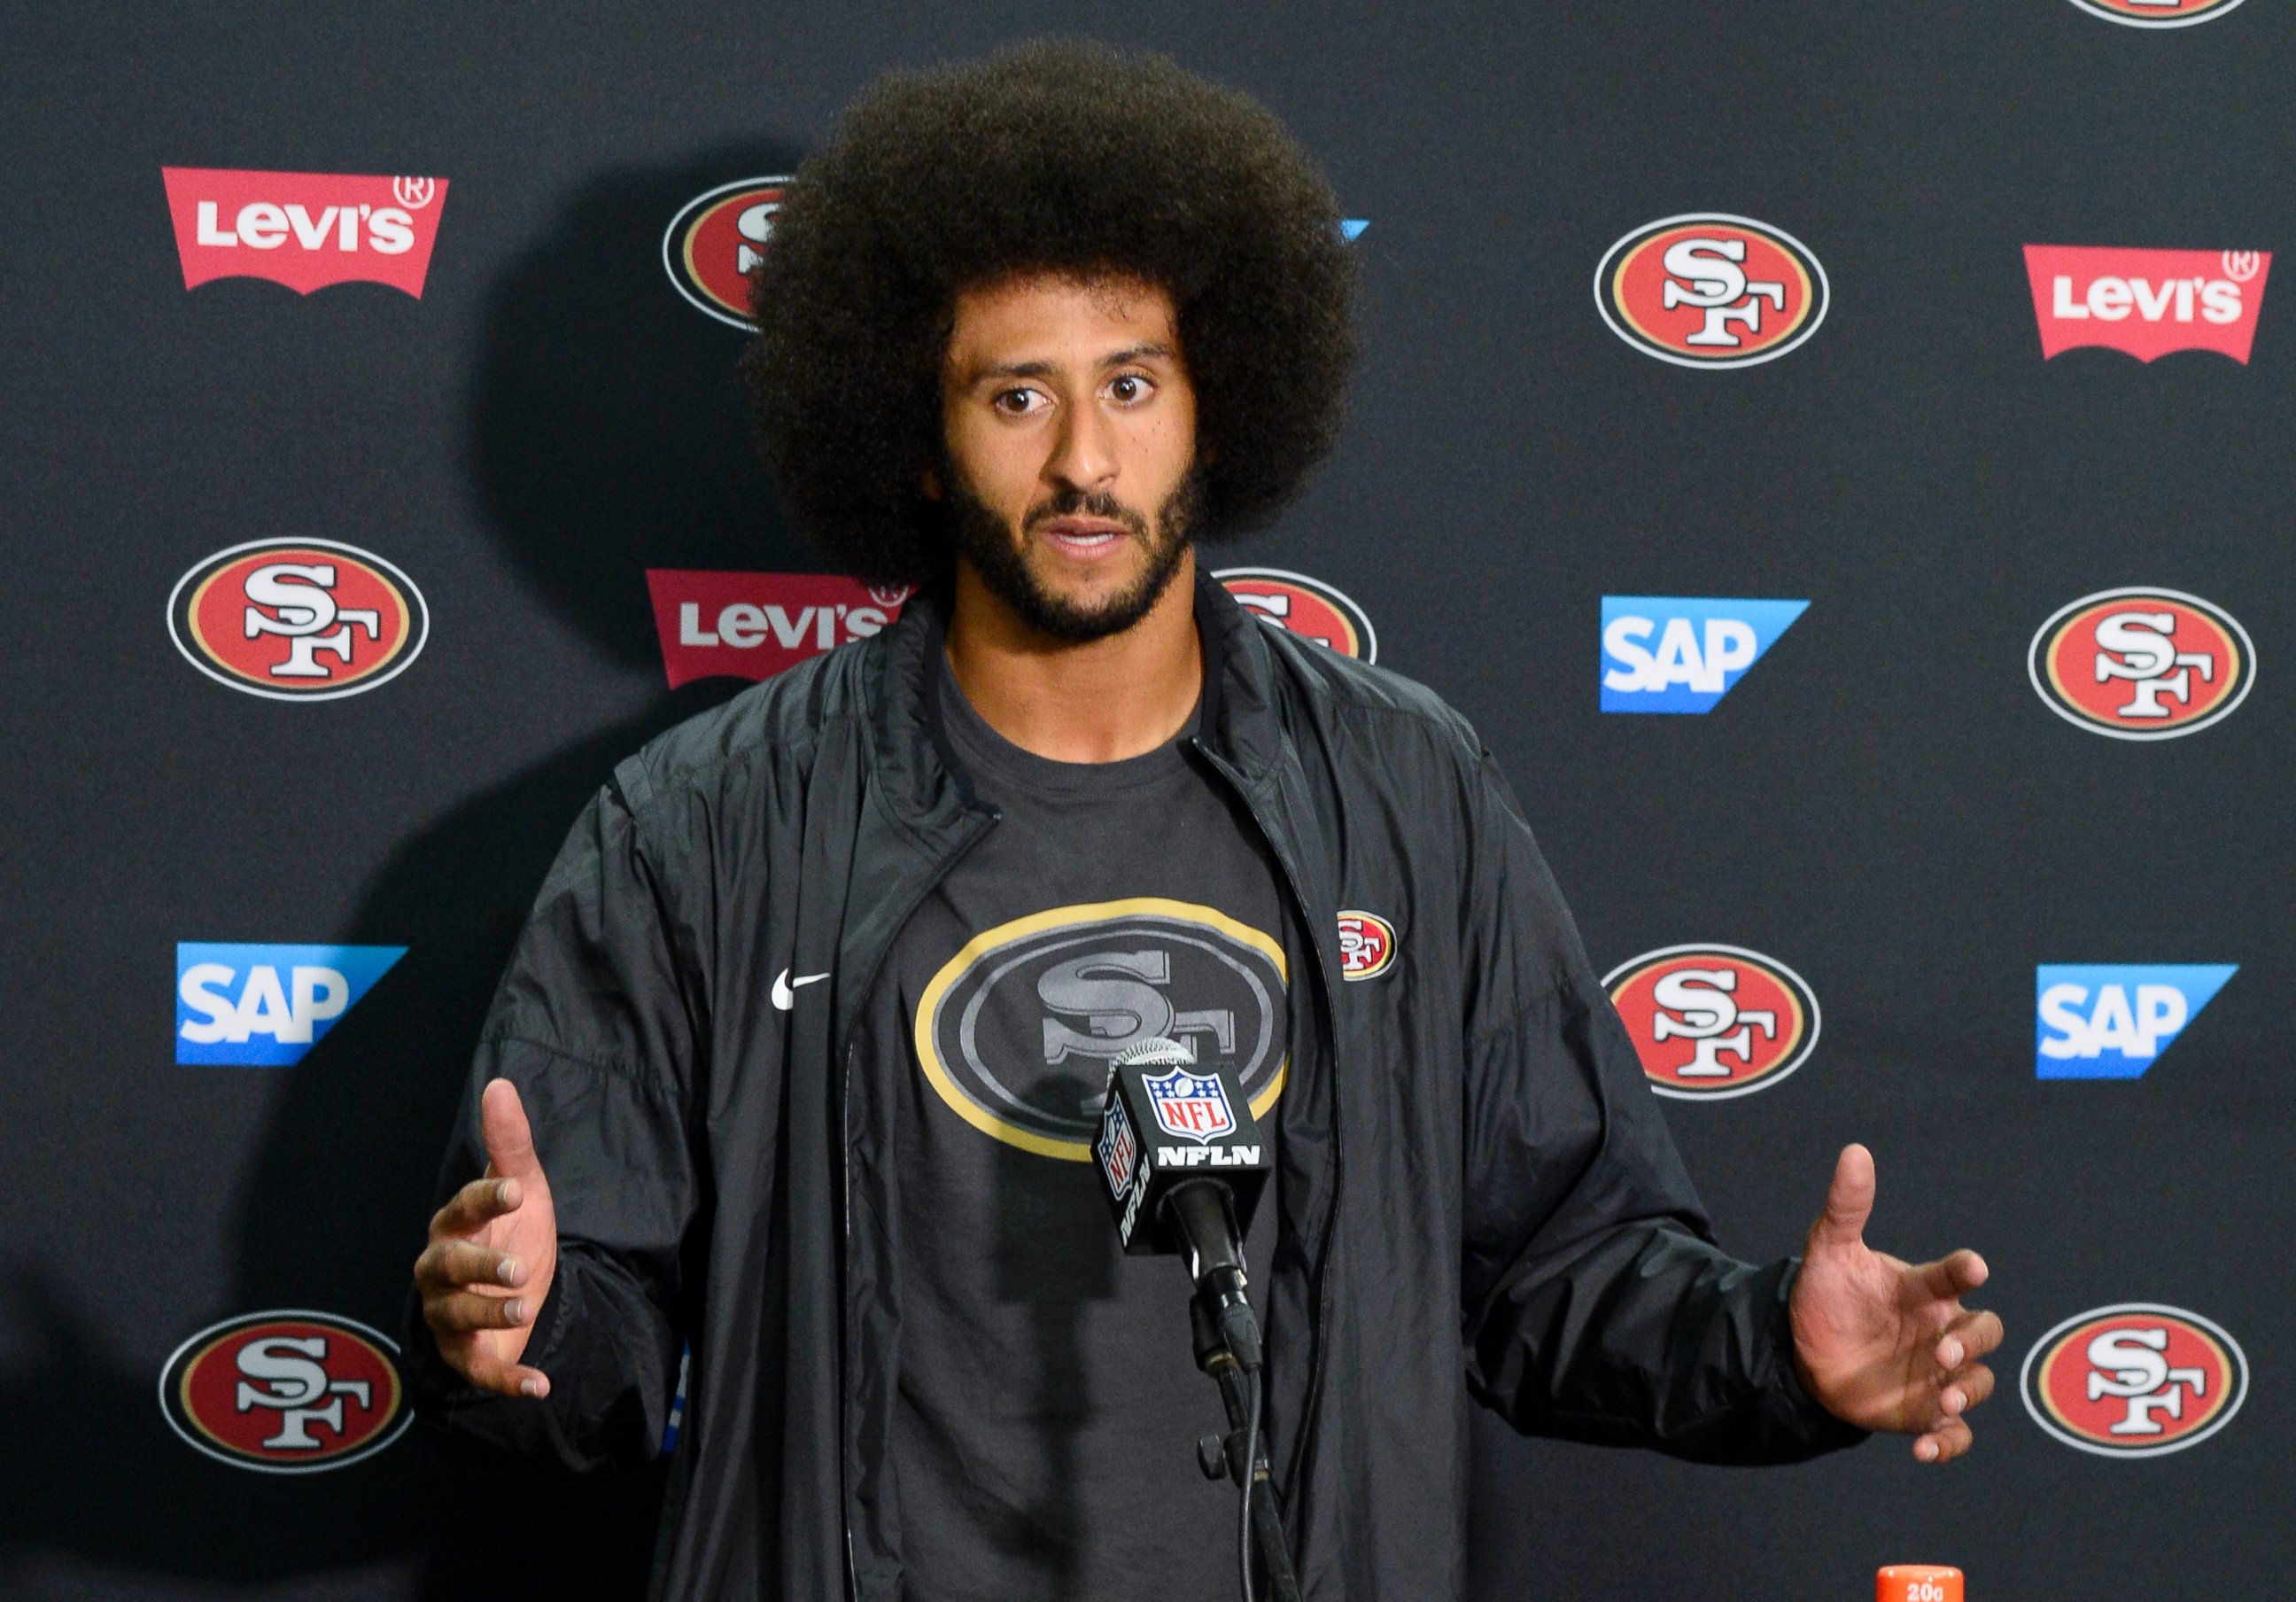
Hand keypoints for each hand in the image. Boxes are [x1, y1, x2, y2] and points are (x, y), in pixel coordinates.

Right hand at [413, 1078, 558, 1398]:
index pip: (464, 1208)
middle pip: (448, 1267)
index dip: (486, 1199)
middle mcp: (440, 1269)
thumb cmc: (510, 1232)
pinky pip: (479, 1369)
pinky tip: (540, 1385)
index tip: (515, 1189)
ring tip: (527, 1306)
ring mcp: (448, 1313)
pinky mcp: (464, 1354)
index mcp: (454, 1224)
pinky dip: (506, 1379)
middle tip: (519, 1269)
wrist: (519, 1291)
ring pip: (457, 1315)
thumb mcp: (520, 1188)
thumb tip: (498, 1083)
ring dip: (490, 1313)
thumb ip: (509, 1144)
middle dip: (480, 1267)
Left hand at [1787, 1143, 2001, 1462]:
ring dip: (1968, 1392)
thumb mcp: (1827, 1251)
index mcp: (1923, 1289)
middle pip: (1986, 1332)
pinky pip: (1955, 1434)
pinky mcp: (1924, 1413)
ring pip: (1978, 1383)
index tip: (1970, 1267)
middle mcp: (1941, 1329)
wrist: (1802, 1353)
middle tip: (1944, 1349)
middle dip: (1975, 1341)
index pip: (1955, 1275)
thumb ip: (1846, 1207)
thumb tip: (1855, 1151)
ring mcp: (1938, 1374)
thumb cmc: (1826, 1297)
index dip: (1965, 1270)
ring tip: (1942, 1401)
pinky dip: (1949, 1445)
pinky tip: (1924, 1449)